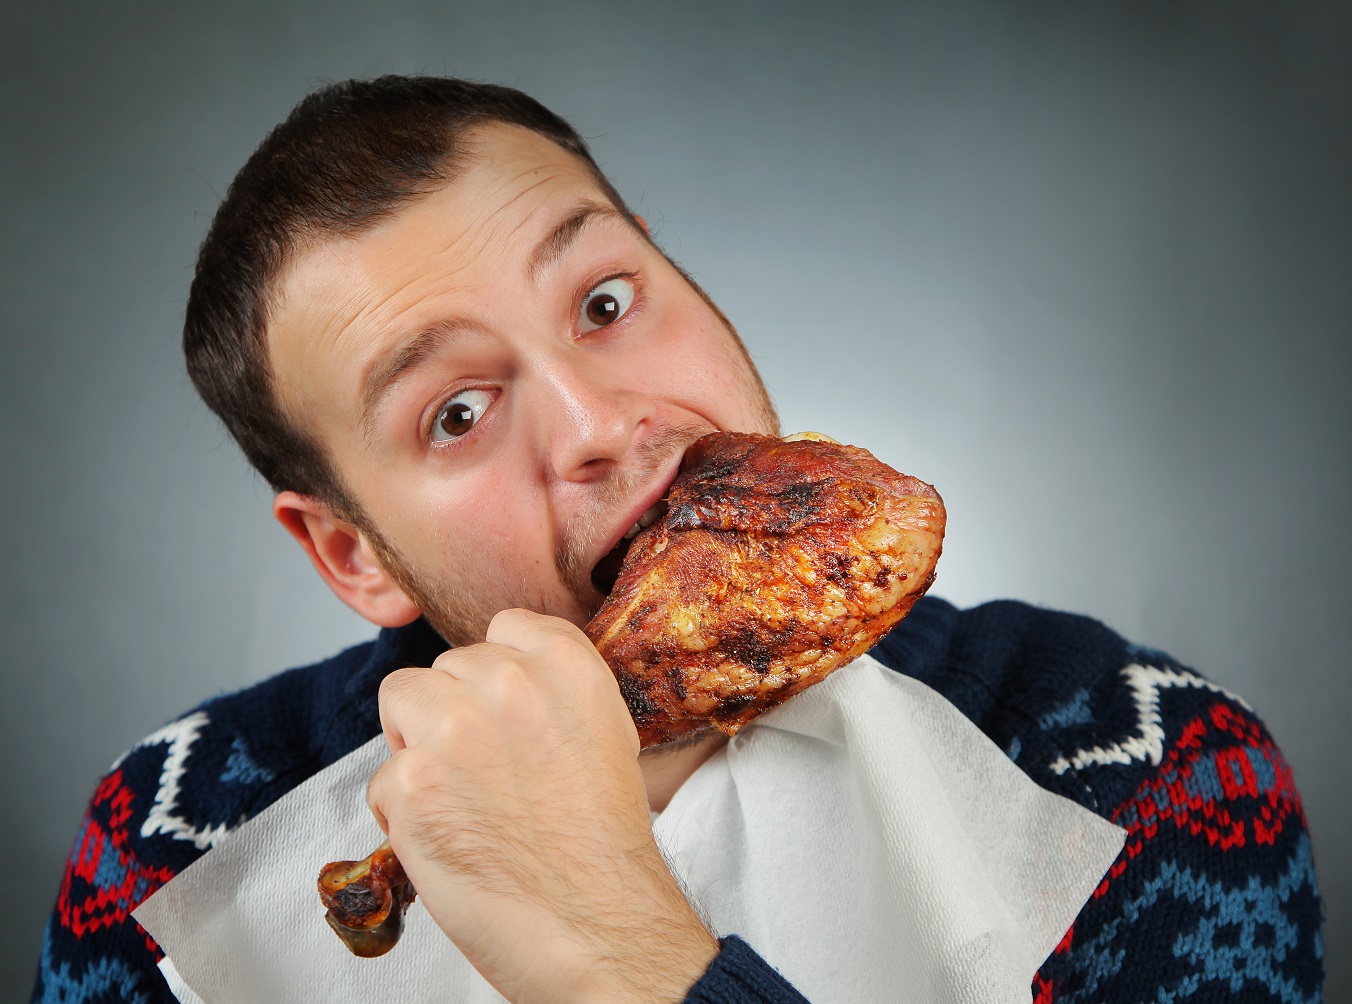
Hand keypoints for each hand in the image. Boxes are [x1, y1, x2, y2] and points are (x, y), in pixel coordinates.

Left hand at [367, 608, 718, 1002]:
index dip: (497, 673)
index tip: (502, 708)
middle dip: (455, 711)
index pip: (507, 626)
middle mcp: (508, 681)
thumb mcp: (606, 734)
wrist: (594, 923)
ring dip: (417, 743)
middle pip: (448, 666)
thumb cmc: (603, 843)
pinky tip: (449, 839)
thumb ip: (554, 690)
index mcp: (565, 665)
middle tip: (484, 771)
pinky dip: (404, 812)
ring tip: (456, 795)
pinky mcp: (410, 782)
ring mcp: (453, 728)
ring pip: (401, 699)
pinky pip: (384, 778)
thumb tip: (503, 678)